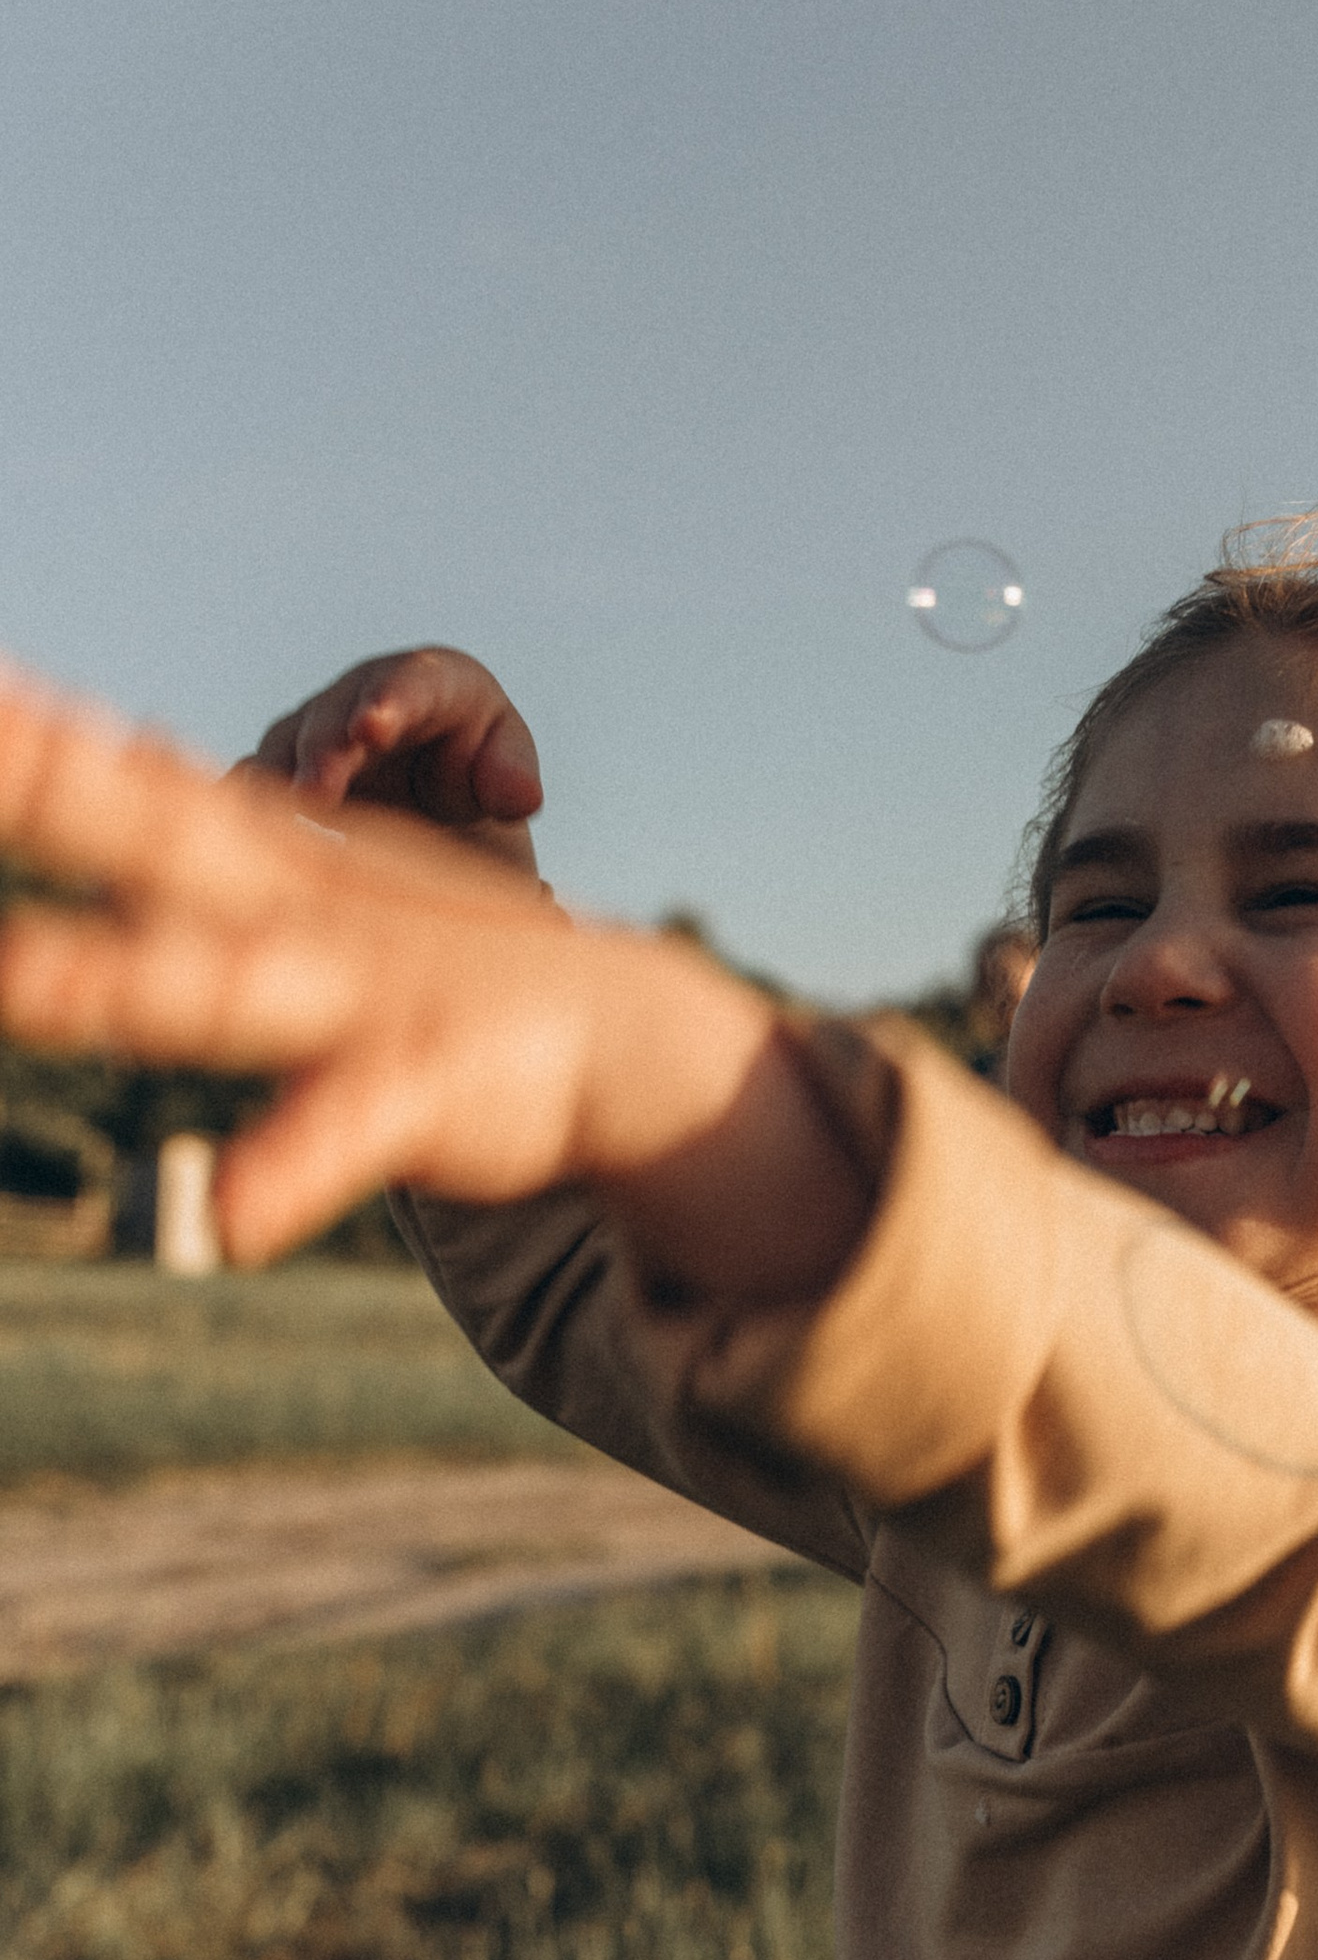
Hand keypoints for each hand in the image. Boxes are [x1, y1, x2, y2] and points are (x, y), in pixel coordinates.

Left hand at [0, 668, 868, 1292]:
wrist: (615, 1024)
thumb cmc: (436, 957)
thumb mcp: (308, 880)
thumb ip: (196, 820)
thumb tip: (108, 741)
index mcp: (263, 861)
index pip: (124, 779)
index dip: (35, 736)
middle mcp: (295, 908)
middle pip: (150, 835)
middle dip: (50, 792)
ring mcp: (355, 993)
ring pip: (222, 980)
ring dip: (116, 980)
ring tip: (8, 977)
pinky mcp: (418, 1087)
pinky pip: (344, 1132)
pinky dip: (290, 1173)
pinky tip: (230, 1223)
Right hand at [236, 648, 543, 870]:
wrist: (442, 795)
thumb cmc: (482, 775)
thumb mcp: (509, 774)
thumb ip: (515, 779)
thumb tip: (517, 798)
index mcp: (437, 683)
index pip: (413, 683)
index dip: (390, 702)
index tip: (373, 725)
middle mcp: (368, 694)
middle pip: (338, 714)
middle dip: (326, 750)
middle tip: (318, 790)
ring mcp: (322, 726)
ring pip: (289, 745)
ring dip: (282, 780)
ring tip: (281, 818)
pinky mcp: (287, 764)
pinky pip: (259, 779)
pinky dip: (250, 802)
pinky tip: (242, 831)